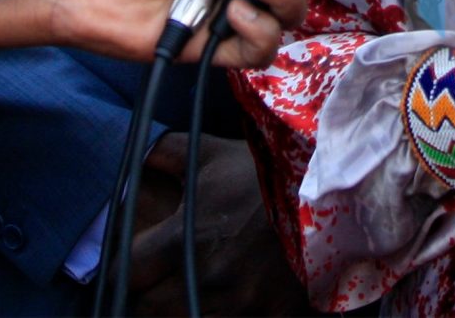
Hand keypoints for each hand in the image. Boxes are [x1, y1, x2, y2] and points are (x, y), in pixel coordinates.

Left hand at [126, 133, 313, 316]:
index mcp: (182, 240)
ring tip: (194, 286)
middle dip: (147, 293)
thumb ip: (168, 152)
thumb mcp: (213, 154)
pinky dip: (221, 315)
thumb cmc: (267, 174)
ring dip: (181, 306)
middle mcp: (203, 278)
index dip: (121, 267)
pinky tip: (227, 299)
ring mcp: (237, 304)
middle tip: (158, 278)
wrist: (332, 193)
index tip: (131, 261)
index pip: (125, 272)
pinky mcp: (269, 317)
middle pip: (148, 308)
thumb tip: (137, 155)